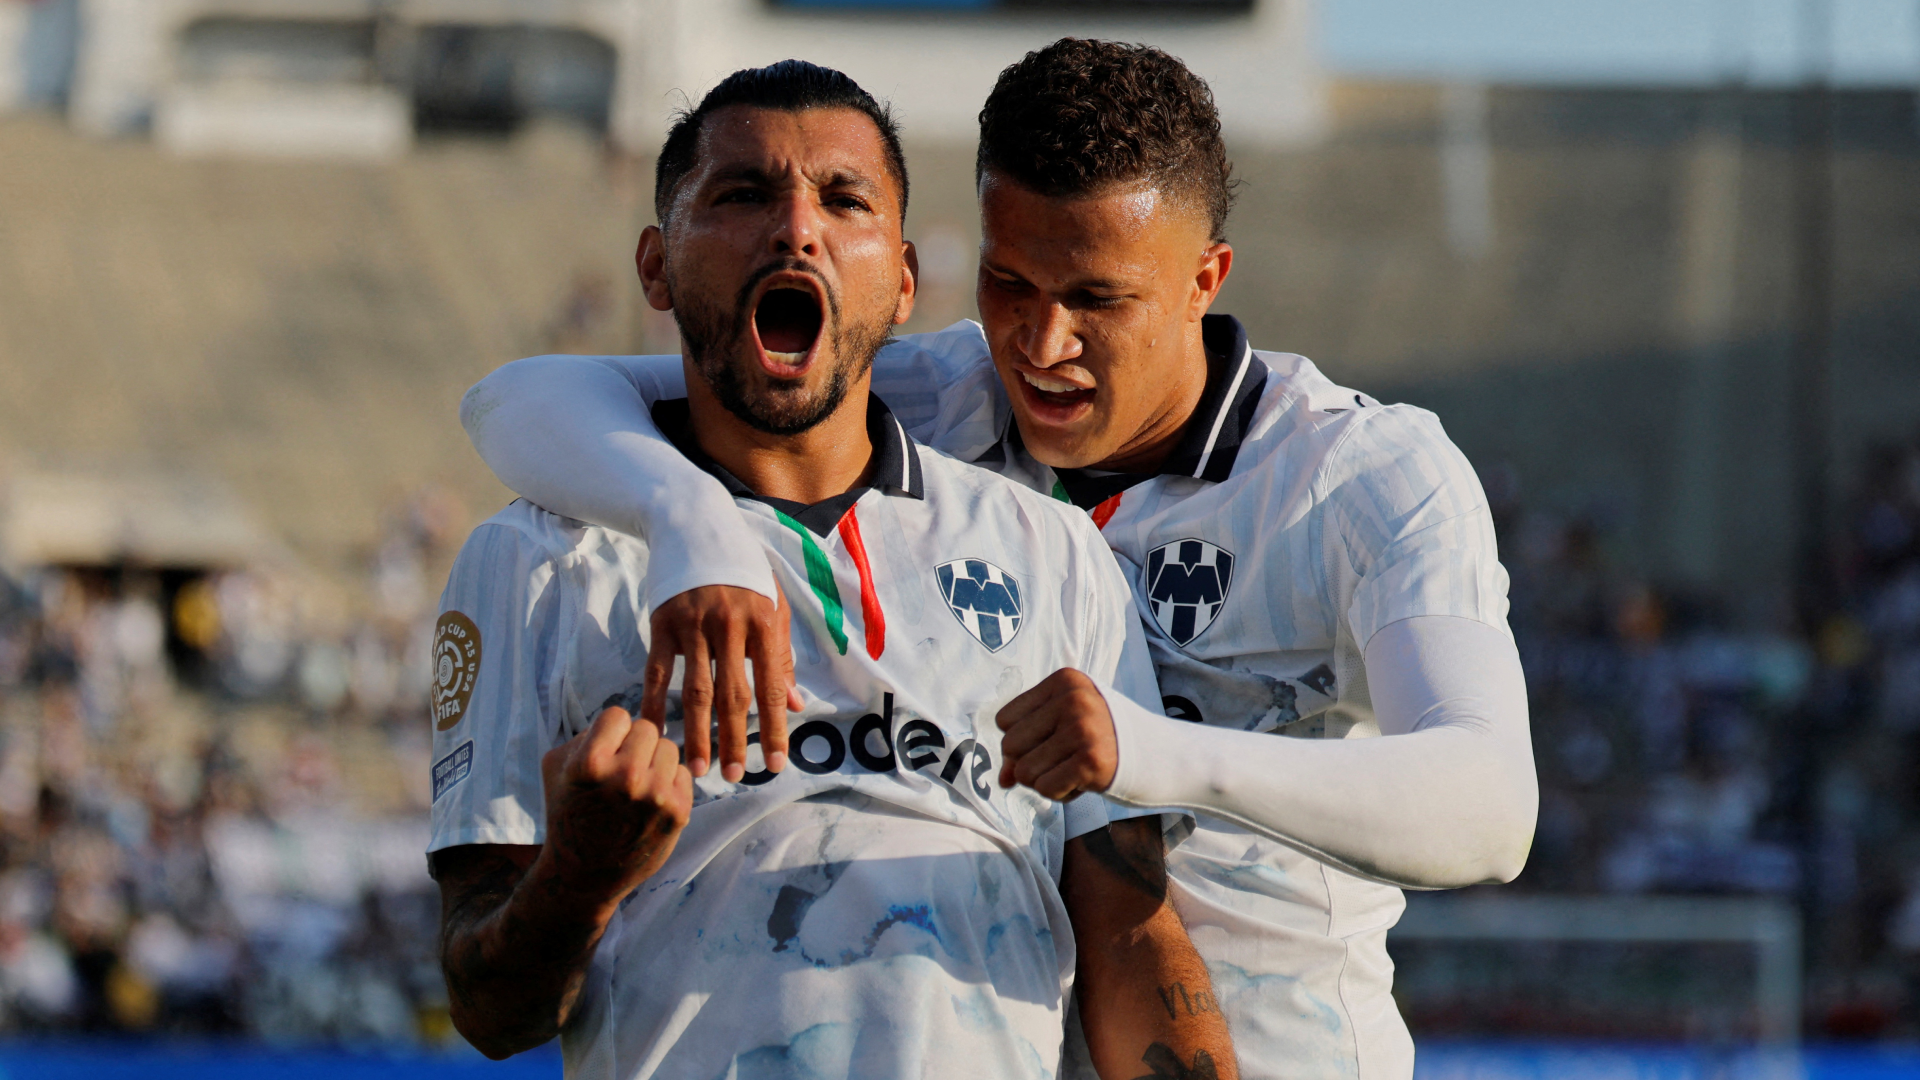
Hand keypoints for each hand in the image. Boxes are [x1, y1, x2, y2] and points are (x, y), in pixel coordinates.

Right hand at [537, 704, 693, 912]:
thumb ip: (585, 735)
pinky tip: (649, 803)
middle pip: (647, 728)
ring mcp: (655, 795)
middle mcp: (625, 777)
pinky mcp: (678, 811)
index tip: (605, 752)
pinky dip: (668, 784)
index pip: (617, 715)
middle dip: (635, 745)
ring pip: (668, 748)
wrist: (584, 875)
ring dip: (654, 762)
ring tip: (635, 787)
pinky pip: (682, 774)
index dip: (611, 732)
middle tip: (622, 770)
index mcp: (590, 764)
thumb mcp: (557, 769)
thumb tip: (622, 720)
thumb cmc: (569, 814)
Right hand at [640, 583, 802, 782]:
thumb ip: (781, 656)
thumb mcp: (771, 606)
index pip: (771, 685)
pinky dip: (654, 704)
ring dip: (697, 733)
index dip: (775, 727)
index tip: (776, 764)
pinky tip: (655, 733)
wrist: (696, 527)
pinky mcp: (662, 623)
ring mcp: (693, 625)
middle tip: (736, 776)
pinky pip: (657, 671)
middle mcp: (729, 625)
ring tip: (698, 769)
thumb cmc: (742, 573)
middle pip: (733, 694)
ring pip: (695, 689)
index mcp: (763, 622)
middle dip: (735, 739)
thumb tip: (796, 705)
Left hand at [995, 668, 1119, 799]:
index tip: (1051, 741)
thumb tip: (1002, 779)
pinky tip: (1083, 782)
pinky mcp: (1091, 761)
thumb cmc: (1105, 737)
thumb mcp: (1066, 725)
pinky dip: (1061, 793)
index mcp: (1064, 681)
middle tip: (1064, 759)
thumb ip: (1027, 746)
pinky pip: (1045, 789)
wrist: (1158, 754)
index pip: (1005, 719)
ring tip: (1075, 769)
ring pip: (1024, 772)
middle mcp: (1072, 700)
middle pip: (1010, 745)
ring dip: (1046, 780)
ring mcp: (1082, 730)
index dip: (1022, 739)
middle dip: (1030, 762)